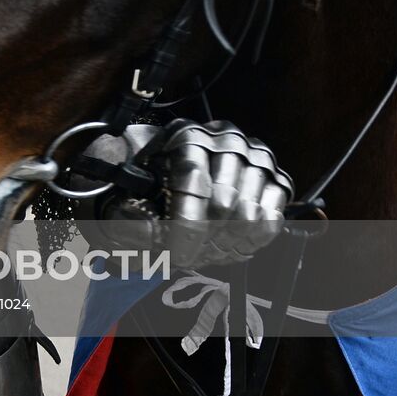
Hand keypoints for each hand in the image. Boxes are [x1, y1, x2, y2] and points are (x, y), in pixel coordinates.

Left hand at [102, 120, 293, 268]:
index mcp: (184, 136)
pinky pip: (270, 221)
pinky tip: (226, 246)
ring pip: (249, 216)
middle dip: (202, 242)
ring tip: (202, 253)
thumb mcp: (121, 188)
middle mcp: (225, 141)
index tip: (175, 256)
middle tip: (186, 259)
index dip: (185, 229)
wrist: (166, 164)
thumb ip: (123, 214)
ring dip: (224, 245)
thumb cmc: (142, 178)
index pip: (193, 185)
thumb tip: (138, 239)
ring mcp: (255, 159)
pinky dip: (248, 242)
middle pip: (223, 205)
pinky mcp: (275, 179)